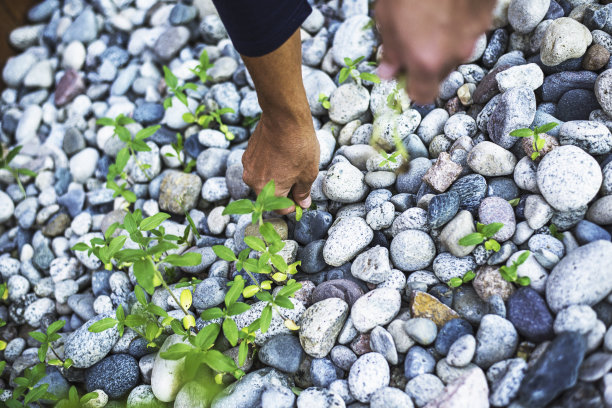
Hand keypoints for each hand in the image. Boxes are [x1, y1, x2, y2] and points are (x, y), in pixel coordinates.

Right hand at [241, 112, 319, 213]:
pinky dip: (269, 165)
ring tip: (290, 164)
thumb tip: (302, 203)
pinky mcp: (247, 154)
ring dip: (275, 177)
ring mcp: (248, 167)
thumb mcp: (308, 173)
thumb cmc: (299, 147)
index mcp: (269, 192)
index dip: (293, 206)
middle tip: (298, 180)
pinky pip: (258, 166)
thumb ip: (303, 192)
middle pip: (269, 195)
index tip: (301, 198)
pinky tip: (281, 154)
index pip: (280, 209)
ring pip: (263, 180)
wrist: (284, 118)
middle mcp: (253, 182)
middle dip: (283, 191)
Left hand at [375, 0, 495, 102]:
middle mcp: (455, 52)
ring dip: (444, 38)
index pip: (424, 95)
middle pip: (441, 71)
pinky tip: (448, 2)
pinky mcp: (488, 12)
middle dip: (427, 60)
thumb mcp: (386, 17)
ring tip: (430, 11)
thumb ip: (390, 51)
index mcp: (426, 60)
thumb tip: (389, 72)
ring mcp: (476, 31)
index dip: (413, 87)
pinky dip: (459, 19)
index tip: (405, 75)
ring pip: (457, 47)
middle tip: (412, 36)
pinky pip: (470, 26)